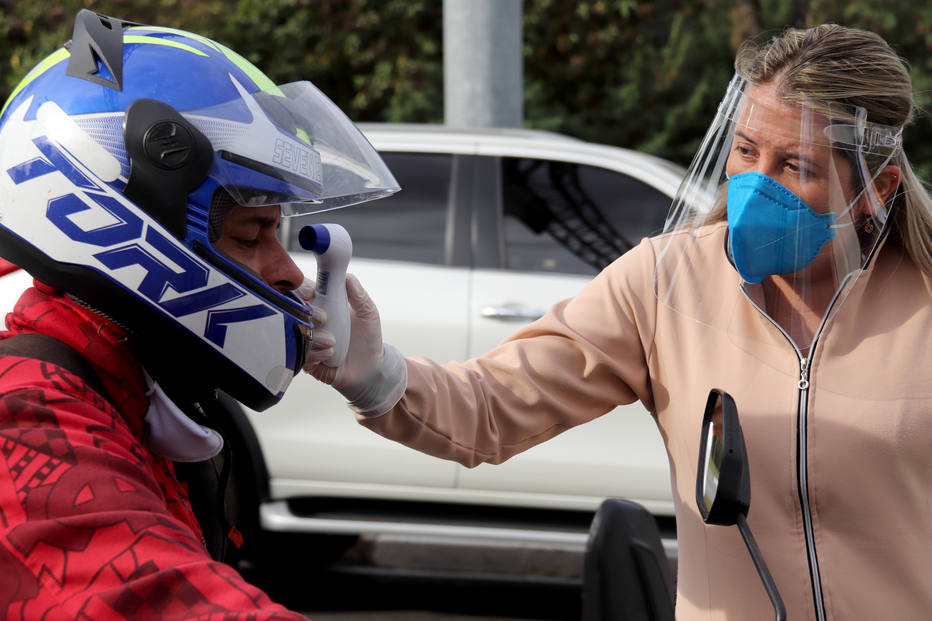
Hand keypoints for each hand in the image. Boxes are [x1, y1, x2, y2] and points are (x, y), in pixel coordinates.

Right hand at [303, 274, 384, 389]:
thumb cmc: (368, 338)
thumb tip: (347, 276)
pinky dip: (317, 353)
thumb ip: (358, 295)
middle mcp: (310, 320)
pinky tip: (331, 355)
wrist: (369, 369)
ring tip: (333, 342)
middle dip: (308, 312)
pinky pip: (300, 352)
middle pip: (292, 307)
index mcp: (322, 304)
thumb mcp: (368, 313)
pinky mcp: (304, 357)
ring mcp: (305, 338)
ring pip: (296, 331)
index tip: (313, 292)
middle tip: (324, 318)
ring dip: (316, 336)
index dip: (304, 288)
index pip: (303, 289)